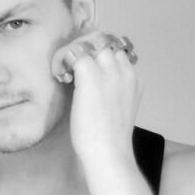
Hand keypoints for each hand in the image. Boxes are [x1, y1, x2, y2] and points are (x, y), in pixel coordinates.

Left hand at [51, 30, 143, 167]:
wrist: (109, 153)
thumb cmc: (110, 141)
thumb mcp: (120, 111)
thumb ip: (113, 94)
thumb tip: (93, 88)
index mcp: (134, 80)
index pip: (118, 52)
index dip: (100, 55)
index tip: (87, 65)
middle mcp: (124, 71)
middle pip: (106, 42)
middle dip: (88, 47)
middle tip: (72, 61)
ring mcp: (108, 72)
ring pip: (92, 42)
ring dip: (76, 50)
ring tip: (66, 66)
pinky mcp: (89, 76)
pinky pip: (74, 53)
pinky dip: (63, 59)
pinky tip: (60, 73)